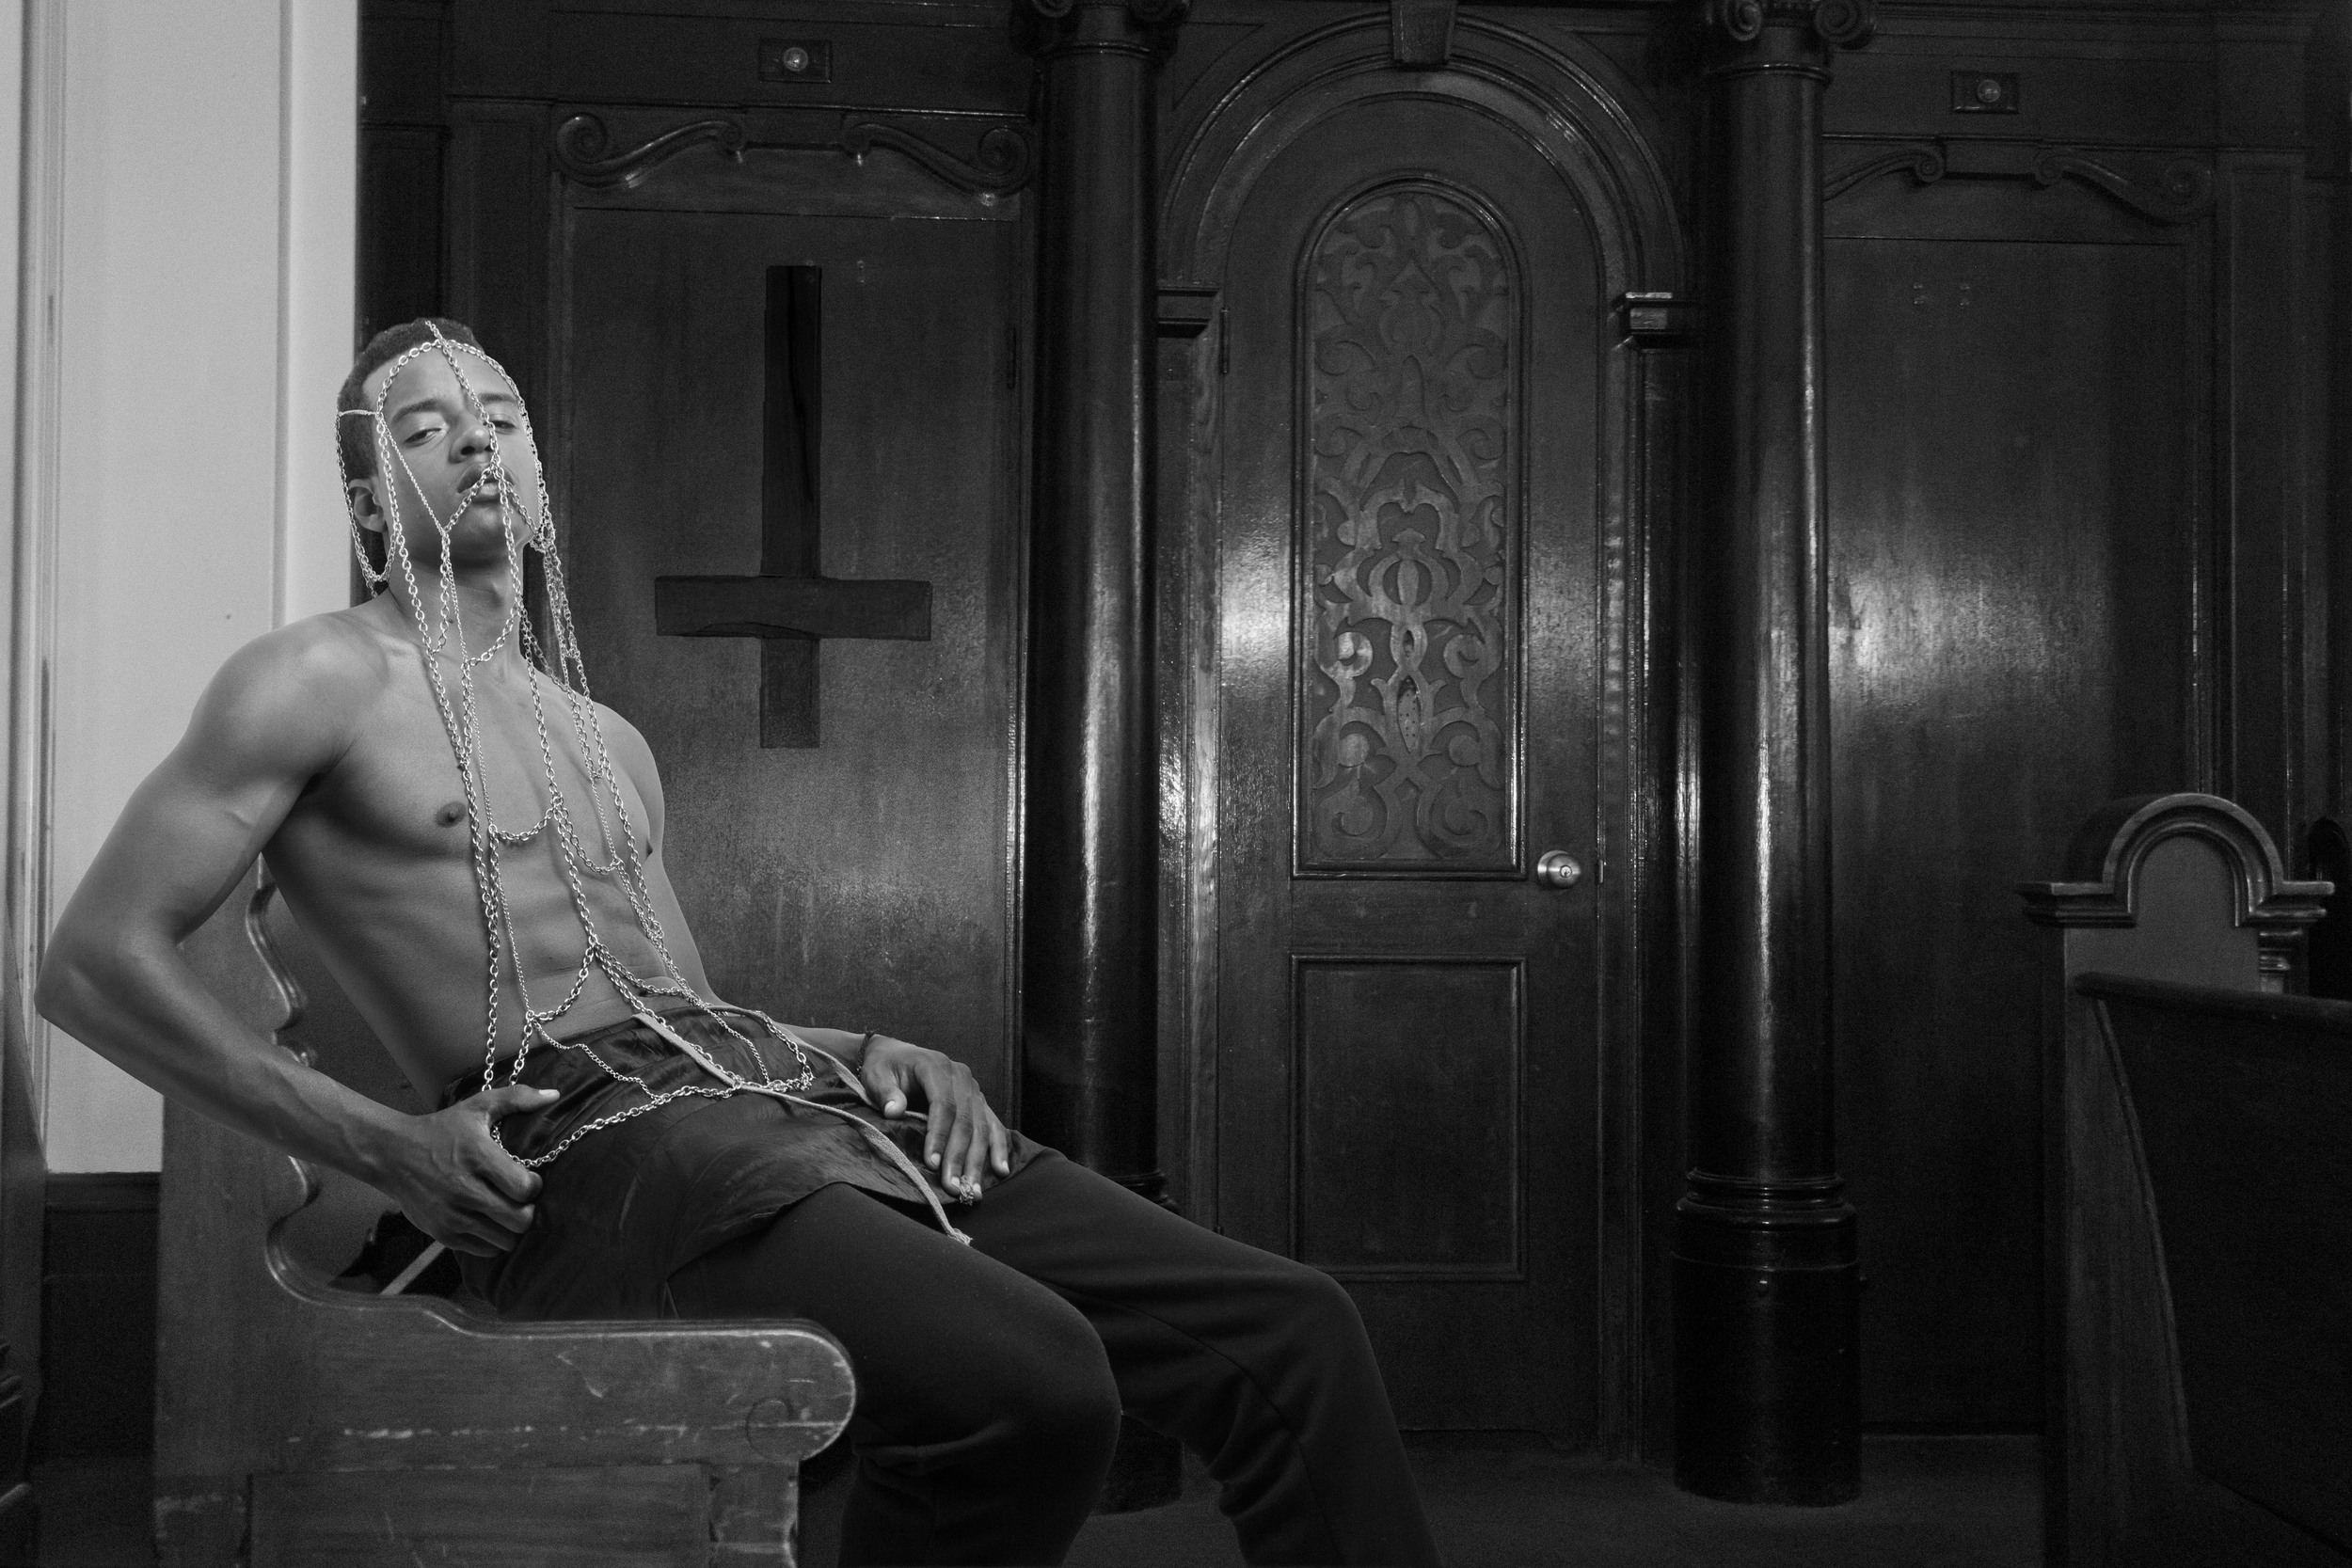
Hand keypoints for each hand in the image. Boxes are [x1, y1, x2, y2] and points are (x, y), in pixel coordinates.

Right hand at [375, 1084, 556, 1255]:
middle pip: (519, 1220)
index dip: (534, 1185)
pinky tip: (489, 1221)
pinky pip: (485, 1250)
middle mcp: (464, 1189)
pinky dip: (493, 1239)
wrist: (392, 1155)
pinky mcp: (442, 1234)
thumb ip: (517, 1098)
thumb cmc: (441, 1130)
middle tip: (521, 1199)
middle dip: (528, 1211)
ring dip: (512, 1228)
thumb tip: (554, 1094)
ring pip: (505, 1240)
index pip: (524, 1188)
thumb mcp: (477, 1107)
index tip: (529, 1179)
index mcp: (476, 1157)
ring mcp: (452, 1215)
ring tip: (506, 1211)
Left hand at [860, 1037, 1010, 1200]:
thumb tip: (894, 1110)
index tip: (932, 1164)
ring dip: (978, 1161)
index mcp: (937, 1066)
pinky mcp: (979, 1102)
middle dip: (959, 1157)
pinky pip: (994, 1126)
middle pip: (966, 1121)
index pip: (943, 1105)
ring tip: (974, 1190)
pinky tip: (1001, 1170)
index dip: (939, 1136)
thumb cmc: (885, 1068)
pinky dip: (999, 1149)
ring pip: (982, 1127)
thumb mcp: (877, 1075)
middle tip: (954, 1187)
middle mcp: (962, 1077)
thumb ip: (885, 1092)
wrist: (897, 1056)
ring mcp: (974, 1089)